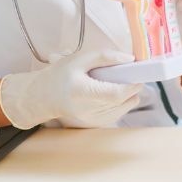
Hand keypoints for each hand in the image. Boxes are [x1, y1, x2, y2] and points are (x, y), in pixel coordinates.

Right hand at [0, 49, 142, 129]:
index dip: (131, 85)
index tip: (138, 74)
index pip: (114, 94)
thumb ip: (105, 56)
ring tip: (122, 83)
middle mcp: (86, 109)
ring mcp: (90, 120)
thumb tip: (130, 59)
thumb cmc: (61, 75)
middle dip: (133, 88)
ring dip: (129, 96)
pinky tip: (115, 93)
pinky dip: (122, 103)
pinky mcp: (94, 125)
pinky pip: (116, 114)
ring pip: (122, 109)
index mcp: (81, 92)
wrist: (43, 97)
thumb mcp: (80, 59)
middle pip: (121, 101)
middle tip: (133, 75)